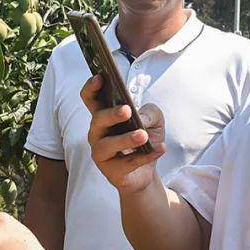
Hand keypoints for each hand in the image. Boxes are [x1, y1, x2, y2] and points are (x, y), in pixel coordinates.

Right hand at [80, 75, 165, 195]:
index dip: (91, 87)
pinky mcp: (110, 171)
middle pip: (97, 119)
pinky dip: (145, 156)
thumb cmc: (146, 140)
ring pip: (107, 145)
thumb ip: (150, 113)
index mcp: (104, 115)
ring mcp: (101, 153)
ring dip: (125, 139)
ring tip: (143, 135)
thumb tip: (141, 119)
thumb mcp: (155, 120)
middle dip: (111, 114)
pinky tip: (159, 149)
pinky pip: (126, 163)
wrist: (147, 172)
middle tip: (127, 110)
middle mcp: (97, 133)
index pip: (90, 98)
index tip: (100, 77)